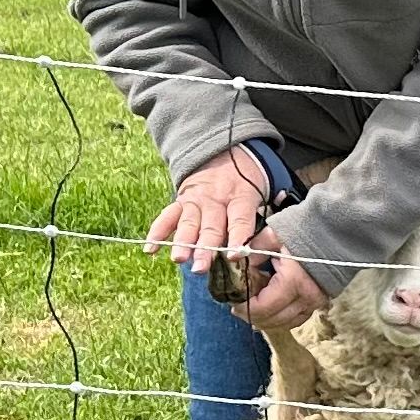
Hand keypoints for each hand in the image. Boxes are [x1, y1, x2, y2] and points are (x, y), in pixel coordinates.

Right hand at [148, 145, 275, 269]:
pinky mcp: (181, 200)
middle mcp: (217, 199)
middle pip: (211, 227)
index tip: (234, 255)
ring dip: (182, 242)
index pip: (240, 220)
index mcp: (241, 197)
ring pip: (189, 223)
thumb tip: (269, 243)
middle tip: (200, 267)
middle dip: (205, 248)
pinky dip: (157, 232)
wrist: (225, 152)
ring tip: (178, 259)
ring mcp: (196, 200)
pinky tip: (151, 249)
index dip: (237, 238)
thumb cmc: (248, 181)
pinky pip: (167, 216)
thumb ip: (263, 214)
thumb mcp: (262, 191)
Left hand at [229, 237, 329, 331]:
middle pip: (272, 320)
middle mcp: (306, 298)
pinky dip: (281, 317)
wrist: (338, 232)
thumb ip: (250, 249)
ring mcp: (315, 303)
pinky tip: (271, 309)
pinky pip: (297, 319)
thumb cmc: (305, 231)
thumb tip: (232, 258)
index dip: (244, 308)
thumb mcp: (273, 236)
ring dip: (266, 320)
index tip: (232, 302)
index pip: (262, 307)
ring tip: (252, 308)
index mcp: (292, 281)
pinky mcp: (320, 303)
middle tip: (238, 306)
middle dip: (252, 315)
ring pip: (285, 324)